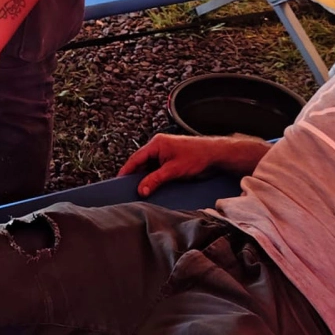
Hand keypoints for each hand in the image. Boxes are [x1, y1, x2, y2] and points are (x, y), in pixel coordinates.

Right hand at [118, 134, 232, 196]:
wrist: (216, 154)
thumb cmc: (197, 156)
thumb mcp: (173, 170)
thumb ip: (155, 180)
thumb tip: (141, 190)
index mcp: (156, 144)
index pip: (136, 158)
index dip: (126, 170)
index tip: (118, 181)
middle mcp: (158, 146)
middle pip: (141, 163)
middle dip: (136, 176)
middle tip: (129, 189)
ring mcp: (164, 152)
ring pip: (149, 166)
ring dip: (146, 177)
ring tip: (140, 189)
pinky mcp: (170, 158)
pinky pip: (157, 168)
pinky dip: (154, 176)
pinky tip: (152, 186)